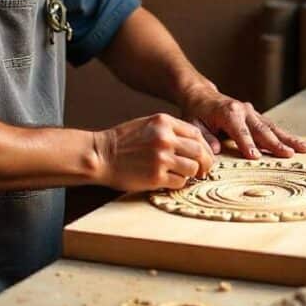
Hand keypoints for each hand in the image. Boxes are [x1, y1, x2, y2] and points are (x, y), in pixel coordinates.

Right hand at [93, 112, 214, 191]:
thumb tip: (195, 144)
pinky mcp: (156, 177)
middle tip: (203, 170)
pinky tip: (167, 179)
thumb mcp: (147, 124)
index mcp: (164, 122)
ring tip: (180, 174)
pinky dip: (177, 183)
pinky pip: (180, 182)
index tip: (204, 155)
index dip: (204, 146)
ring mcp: (161, 158)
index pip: (197, 134)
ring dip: (190, 174)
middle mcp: (165, 138)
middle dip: (205, 163)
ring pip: (192, 168)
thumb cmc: (123, 141)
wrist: (100, 155)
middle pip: (200, 151)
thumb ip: (170, 130)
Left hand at [181, 88, 305, 160]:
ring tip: (303, 149)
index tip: (255, 157)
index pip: (240, 132)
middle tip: (288, 154)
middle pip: (261, 129)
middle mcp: (243, 110)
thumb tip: (214, 150)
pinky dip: (286, 136)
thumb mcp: (193, 123)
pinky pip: (272, 126)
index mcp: (228, 113)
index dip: (247, 144)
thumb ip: (204, 137)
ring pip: (272, 127)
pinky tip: (298, 145)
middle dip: (275, 143)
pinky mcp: (256, 115)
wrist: (201, 95)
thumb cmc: (197, 112)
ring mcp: (252, 112)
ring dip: (288, 139)